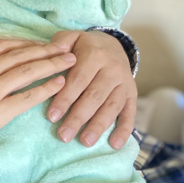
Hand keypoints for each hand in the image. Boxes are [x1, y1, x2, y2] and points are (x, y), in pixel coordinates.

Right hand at [0, 39, 73, 182]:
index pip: (0, 46)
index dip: (23, 43)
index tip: (37, 44)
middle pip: (19, 55)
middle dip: (45, 50)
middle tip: (65, 48)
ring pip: (27, 72)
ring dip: (52, 65)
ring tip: (70, 62)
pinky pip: (26, 98)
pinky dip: (45, 89)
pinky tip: (59, 85)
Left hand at [46, 31, 136, 149]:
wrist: (112, 44)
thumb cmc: (83, 46)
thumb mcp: (71, 37)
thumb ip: (60, 43)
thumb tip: (53, 52)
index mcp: (95, 55)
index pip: (78, 80)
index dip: (65, 98)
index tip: (51, 116)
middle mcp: (112, 70)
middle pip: (94, 97)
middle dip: (78, 117)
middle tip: (64, 135)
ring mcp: (124, 83)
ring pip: (111, 107)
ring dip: (98, 126)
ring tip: (85, 142)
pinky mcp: (132, 94)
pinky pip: (130, 113)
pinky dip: (124, 129)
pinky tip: (114, 144)